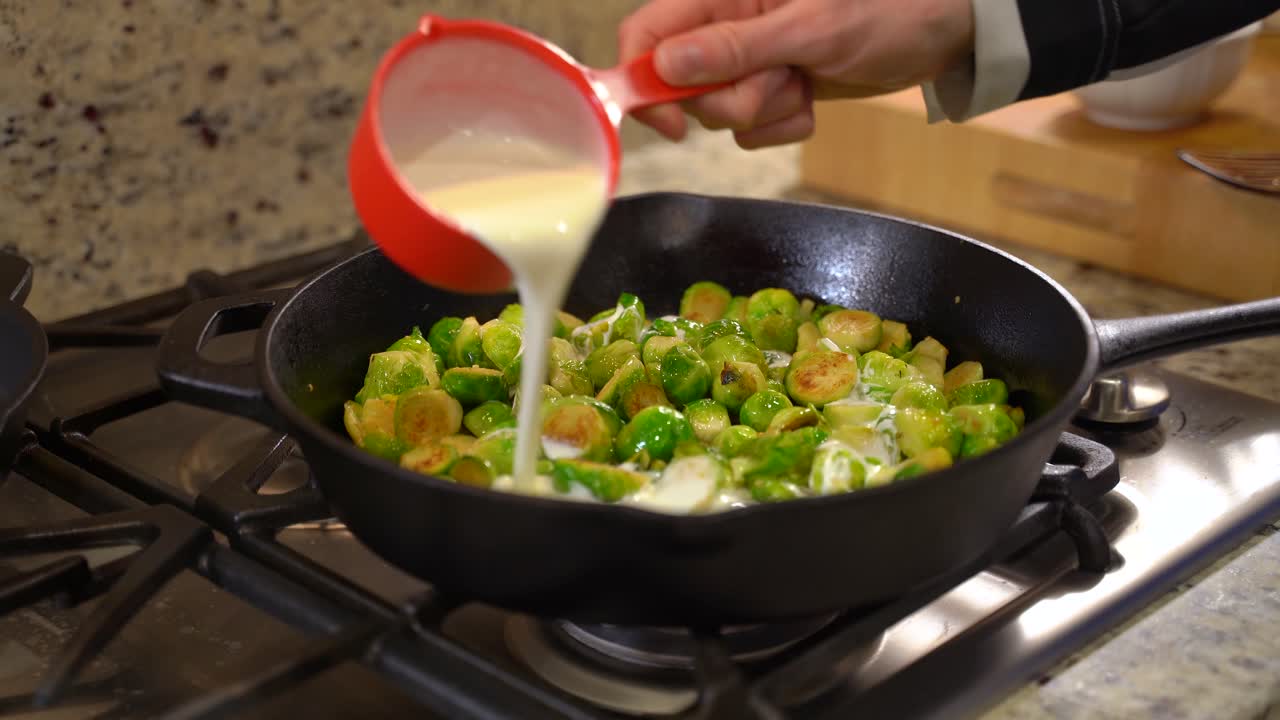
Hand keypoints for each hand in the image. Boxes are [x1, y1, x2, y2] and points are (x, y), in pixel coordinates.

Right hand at [618, 0, 974, 147]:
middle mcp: (725, 27)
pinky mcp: (770, 90)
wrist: (939, 31)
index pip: (647, 34)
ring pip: (719, 113)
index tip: (673, 121)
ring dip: (766, 111)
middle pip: (681, 87)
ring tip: (806, 80)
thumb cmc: (887, 10)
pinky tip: (813, 95)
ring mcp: (748, 61)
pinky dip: (785, 123)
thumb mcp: (810, 28)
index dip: (644, 82)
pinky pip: (752, 131)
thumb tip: (665, 66)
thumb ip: (734, 47)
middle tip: (780, 81)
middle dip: (731, 100)